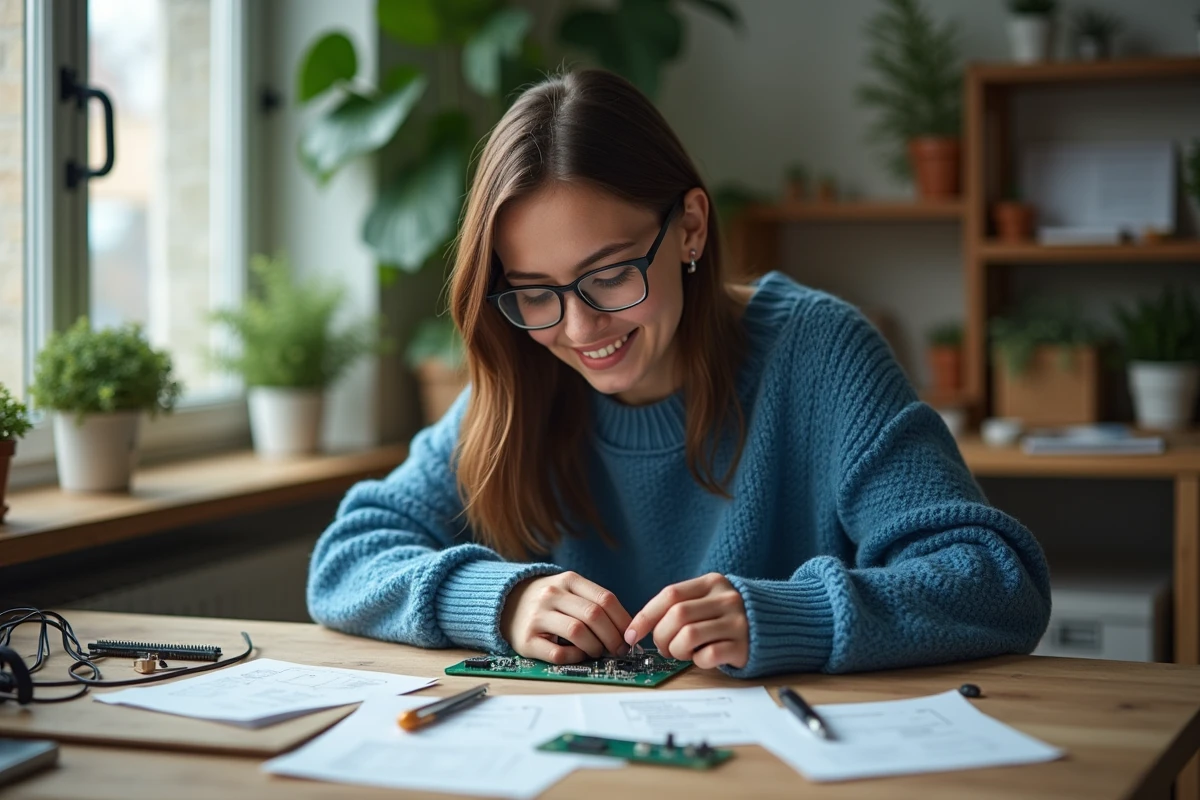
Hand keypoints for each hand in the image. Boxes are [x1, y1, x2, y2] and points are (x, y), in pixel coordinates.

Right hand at [500, 571, 632, 663]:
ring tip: (597, 651)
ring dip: (595, 647)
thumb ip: (595, 603)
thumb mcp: (570, 590)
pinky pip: (558, 653)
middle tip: (618, 649)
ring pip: (577, 632)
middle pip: (594, 615)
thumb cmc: (550, 602)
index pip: (605, 599)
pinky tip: (578, 654)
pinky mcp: (526, 640)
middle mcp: (551, 595)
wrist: (507, 604)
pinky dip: (574, 657)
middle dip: (613, 637)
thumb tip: (627, 629)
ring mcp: (537, 617)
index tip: (630, 636)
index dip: (623, 620)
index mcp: (568, 580)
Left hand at [625, 573, 748, 669]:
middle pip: (677, 616)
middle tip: (665, 648)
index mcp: (712, 583)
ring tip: (682, 654)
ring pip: (689, 635)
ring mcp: (737, 622)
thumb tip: (643, 627)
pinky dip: (698, 661)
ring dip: (677, 650)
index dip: (646, 616)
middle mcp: (726, 599)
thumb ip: (684, 604)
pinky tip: (703, 658)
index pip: (670, 595)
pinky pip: (709, 655)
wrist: (781, 622)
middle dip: (661, 636)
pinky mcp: (744, 646)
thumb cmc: (733, 614)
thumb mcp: (712, 598)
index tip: (632, 634)